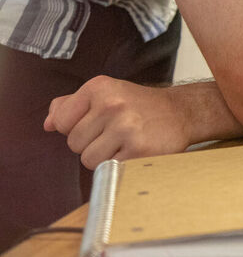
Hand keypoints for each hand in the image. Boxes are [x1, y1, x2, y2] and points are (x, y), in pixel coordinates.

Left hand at [43, 76, 190, 168]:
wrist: (181, 112)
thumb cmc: (139, 106)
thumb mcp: (106, 94)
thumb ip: (71, 105)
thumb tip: (47, 124)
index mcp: (99, 87)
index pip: (61, 121)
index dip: (75, 127)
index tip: (97, 122)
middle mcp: (112, 104)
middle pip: (74, 143)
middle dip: (91, 143)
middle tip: (115, 133)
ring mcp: (126, 127)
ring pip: (88, 159)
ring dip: (103, 157)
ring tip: (124, 143)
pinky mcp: (139, 149)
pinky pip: (109, 169)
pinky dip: (119, 165)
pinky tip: (134, 151)